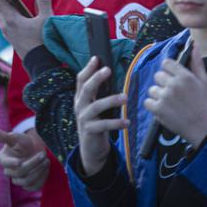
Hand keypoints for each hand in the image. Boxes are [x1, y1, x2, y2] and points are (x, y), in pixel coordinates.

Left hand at [0, 0, 50, 59]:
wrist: (41, 64)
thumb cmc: (44, 42)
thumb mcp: (47, 20)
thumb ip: (43, 1)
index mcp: (11, 20)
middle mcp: (5, 26)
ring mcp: (6, 32)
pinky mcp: (10, 37)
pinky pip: (2, 20)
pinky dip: (3, 11)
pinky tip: (10, 8)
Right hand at [0, 126, 49, 189]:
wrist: (34, 149)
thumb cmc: (22, 143)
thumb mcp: (14, 137)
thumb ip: (2, 136)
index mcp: (3, 159)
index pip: (5, 163)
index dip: (11, 163)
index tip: (19, 162)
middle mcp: (9, 171)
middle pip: (19, 172)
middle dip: (33, 163)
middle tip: (43, 154)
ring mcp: (18, 179)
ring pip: (26, 182)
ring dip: (38, 171)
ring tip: (46, 160)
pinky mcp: (28, 185)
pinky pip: (34, 187)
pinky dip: (42, 178)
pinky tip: (46, 168)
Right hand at [74, 56, 128, 175]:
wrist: (91, 148)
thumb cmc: (97, 122)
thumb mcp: (95, 106)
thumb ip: (100, 93)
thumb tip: (110, 74)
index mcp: (81, 98)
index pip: (81, 80)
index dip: (88, 68)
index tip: (96, 58)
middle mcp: (80, 106)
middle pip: (86, 89)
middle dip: (96, 78)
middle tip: (108, 70)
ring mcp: (84, 118)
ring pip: (96, 106)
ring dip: (111, 100)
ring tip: (125, 98)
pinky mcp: (90, 131)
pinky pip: (104, 125)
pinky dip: (116, 123)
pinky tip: (127, 122)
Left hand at [143, 57, 206, 146]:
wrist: (202, 127)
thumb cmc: (203, 103)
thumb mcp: (204, 81)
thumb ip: (197, 63)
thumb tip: (194, 46)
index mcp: (184, 76)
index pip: (166, 63)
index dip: (168, 70)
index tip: (172, 77)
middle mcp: (173, 84)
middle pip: (158, 75)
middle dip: (163, 83)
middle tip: (172, 92)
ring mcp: (165, 97)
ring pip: (152, 89)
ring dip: (158, 95)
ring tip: (169, 102)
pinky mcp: (158, 109)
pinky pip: (147, 101)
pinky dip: (153, 105)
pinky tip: (163, 108)